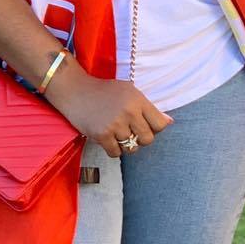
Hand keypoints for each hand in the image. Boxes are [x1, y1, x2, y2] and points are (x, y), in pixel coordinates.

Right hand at [45, 65, 173, 159]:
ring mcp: (115, 124)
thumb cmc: (104, 91)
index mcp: (138, 100)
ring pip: (132, 148)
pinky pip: (116, 153)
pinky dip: (113, 149)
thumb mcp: (129, 91)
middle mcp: (129, 112)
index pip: (160, 125)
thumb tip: (169, 122)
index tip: (144, 125)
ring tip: (117, 134)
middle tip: (130, 131)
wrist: (75, 91)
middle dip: (140, 138)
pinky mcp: (101, 134)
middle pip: (148, 139)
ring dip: (125, 144)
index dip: (154, 128)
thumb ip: (148, 107)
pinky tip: (108, 138)